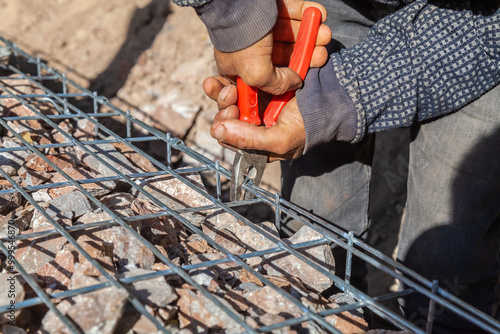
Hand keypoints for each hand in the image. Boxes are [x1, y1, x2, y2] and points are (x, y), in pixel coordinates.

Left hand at [204, 76, 305, 161]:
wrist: (333, 99)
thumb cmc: (309, 126)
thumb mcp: (279, 140)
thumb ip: (249, 140)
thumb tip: (218, 131)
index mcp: (257, 143)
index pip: (230, 138)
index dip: (223, 126)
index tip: (229, 113)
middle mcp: (255, 124)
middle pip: (227, 117)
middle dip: (223, 106)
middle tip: (229, 95)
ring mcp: (257, 103)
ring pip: (230, 99)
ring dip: (223, 92)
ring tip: (227, 86)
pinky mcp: (261, 85)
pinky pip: (239, 83)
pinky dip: (229, 80)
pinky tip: (221, 78)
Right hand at [214, 0, 330, 94]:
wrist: (237, 2)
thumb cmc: (241, 40)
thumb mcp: (256, 74)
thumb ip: (277, 84)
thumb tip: (296, 82)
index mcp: (239, 67)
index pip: (266, 79)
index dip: (285, 80)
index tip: (302, 79)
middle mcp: (249, 48)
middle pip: (282, 55)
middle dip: (304, 55)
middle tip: (321, 54)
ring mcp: (259, 26)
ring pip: (289, 33)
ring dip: (310, 35)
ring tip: (325, 34)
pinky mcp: (268, 7)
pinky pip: (291, 10)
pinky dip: (307, 12)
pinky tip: (320, 14)